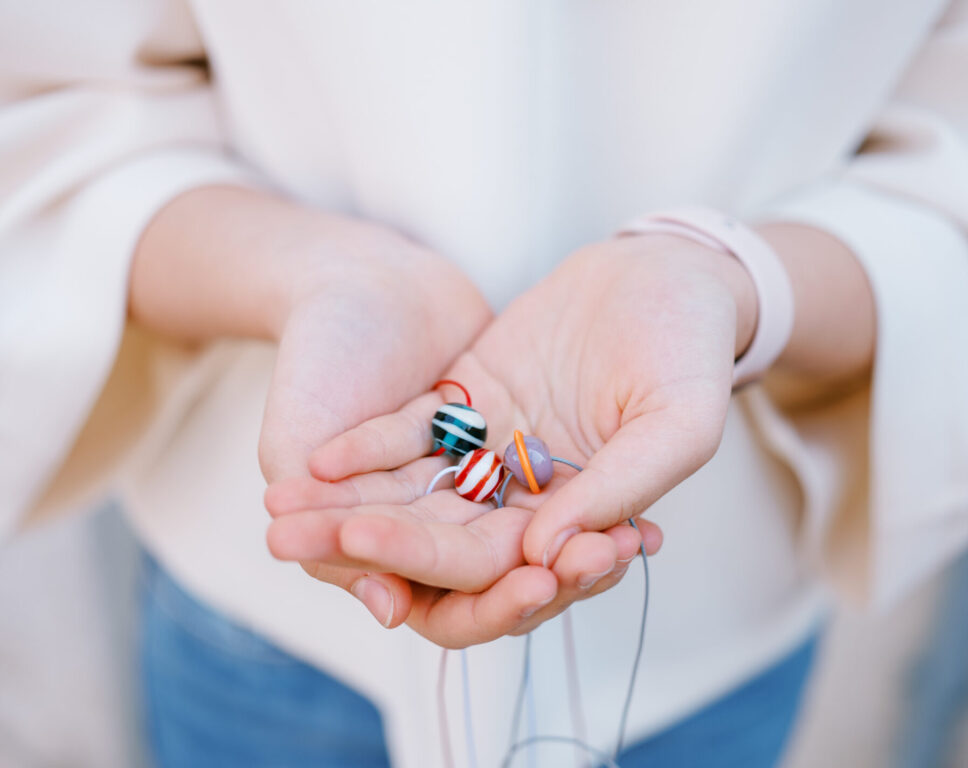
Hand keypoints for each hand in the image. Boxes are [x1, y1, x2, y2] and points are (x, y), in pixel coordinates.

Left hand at [266, 233, 753, 644]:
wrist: (666, 273)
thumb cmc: (689, 349)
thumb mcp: (679, 421)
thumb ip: (619, 488)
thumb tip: (545, 553)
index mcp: (585, 522)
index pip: (506, 572)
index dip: (442, 572)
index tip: (373, 562)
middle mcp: (532, 499)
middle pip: (441, 544)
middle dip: (367, 547)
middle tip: (291, 545)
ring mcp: (496, 452)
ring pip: (414, 494)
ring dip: (346, 505)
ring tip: (279, 513)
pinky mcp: (470, 403)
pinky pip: (412, 434)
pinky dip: (366, 449)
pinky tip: (315, 461)